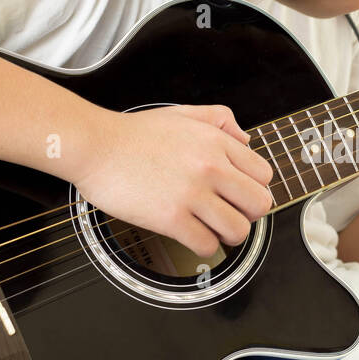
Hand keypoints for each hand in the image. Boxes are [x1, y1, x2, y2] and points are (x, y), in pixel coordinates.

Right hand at [70, 104, 273, 257]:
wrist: (95, 146)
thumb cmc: (133, 134)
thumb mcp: (183, 113)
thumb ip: (220, 120)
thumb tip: (246, 140)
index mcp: (216, 142)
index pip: (264, 175)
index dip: (254, 188)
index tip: (239, 195)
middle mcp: (211, 167)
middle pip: (259, 205)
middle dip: (248, 214)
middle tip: (230, 215)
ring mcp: (192, 194)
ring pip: (238, 230)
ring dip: (228, 235)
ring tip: (211, 228)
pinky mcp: (171, 218)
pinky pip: (206, 245)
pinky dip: (203, 246)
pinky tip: (191, 235)